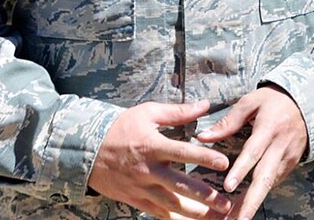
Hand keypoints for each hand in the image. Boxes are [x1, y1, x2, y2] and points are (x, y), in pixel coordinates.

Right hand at [88, 100, 233, 219]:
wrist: (87, 150)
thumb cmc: (120, 128)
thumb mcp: (147, 113)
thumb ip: (178, 112)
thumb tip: (205, 105)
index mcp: (153, 146)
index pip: (183, 153)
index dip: (204, 158)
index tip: (224, 163)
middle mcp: (149, 170)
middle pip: (181, 185)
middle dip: (206, 196)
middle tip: (226, 203)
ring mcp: (141, 188)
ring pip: (171, 204)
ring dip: (194, 212)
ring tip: (214, 217)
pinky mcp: (134, 199)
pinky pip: (156, 212)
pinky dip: (173, 218)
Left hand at [195, 84, 308, 219]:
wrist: (306, 103)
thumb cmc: (273, 101)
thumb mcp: (251, 102)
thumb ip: (228, 122)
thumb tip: (202, 137)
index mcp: (269, 128)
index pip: (254, 151)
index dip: (241, 170)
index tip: (228, 187)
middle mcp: (280, 146)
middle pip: (265, 177)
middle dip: (251, 201)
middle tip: (238, 219)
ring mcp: (287, 157)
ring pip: (269, 185)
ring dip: (252, 205)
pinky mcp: (290, 165)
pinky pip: (272, 183)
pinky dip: (258, 198)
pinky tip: (243, 211)